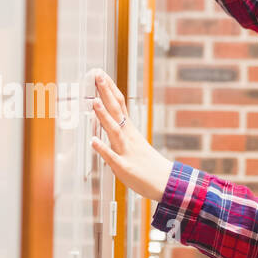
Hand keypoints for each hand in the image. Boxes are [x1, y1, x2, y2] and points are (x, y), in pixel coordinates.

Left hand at [88, 69, 174, 204]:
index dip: (109, 89)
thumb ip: (120, 133)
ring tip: (94, 102)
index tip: (101, 75)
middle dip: (106, 93)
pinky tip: (93, 141)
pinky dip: (103, 149)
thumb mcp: (134, 144)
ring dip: (104, 116)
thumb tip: (108, 122)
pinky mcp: (124, 167)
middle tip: (97, 76)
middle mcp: (128, 137)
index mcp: (130, 131)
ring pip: (114, 131)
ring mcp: (126, 151)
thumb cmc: (148, 165)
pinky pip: (112, 157)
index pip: (119, 105)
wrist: (165, 183)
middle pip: (116, 111)